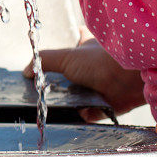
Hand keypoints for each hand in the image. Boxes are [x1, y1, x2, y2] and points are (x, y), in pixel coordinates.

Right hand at [23, 26, 145, 120]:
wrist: (130, 79)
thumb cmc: (101, 60)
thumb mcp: (67, 56)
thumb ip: (44, 61)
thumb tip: (26, 70)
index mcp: (88, 47)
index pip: (76, 41)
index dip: (67, 45)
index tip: (53, 57)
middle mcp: (97, 66)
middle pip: (76, 73)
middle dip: (64, 82)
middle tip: (49, 89)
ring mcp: (104, 85)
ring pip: (84, 94)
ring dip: (74, 101)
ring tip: (58, 105)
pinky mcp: (110, 103)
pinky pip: (93, 112)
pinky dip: (85, 115)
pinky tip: (77, 114)